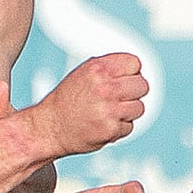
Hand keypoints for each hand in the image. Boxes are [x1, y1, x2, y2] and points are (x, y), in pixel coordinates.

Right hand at [27, 53, 147, 157]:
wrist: (50, 127)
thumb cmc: (66, 101)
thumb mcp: (83, 74)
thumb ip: (109, 68)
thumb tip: (135, 68)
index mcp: (98, 69)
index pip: (134, 63)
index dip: (130, 72)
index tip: (123, 79)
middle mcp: (105, 88)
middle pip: (142, 85)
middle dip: (133, 92)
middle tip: (119, 97)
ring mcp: (109, 110)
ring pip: (139, 107)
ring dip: (127, 111)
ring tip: (109, 112)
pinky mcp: (111, 129)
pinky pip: (129, 126)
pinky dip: (119, 127)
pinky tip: (104, 124)